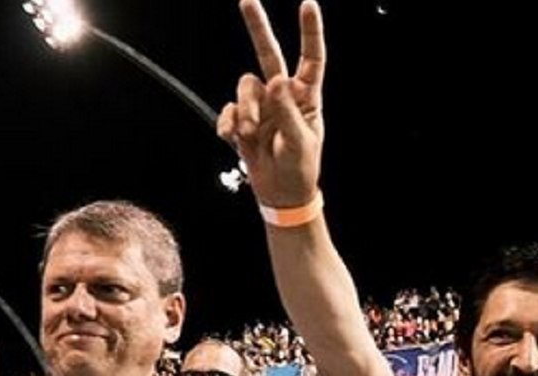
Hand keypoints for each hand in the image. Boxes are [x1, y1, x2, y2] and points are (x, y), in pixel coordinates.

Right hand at [218, 0, 324, 207]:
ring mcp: (260, 107)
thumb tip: (276, 80)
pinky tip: (235, 140)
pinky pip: (227, 110)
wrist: (280, 195)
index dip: (309, 31)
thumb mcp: (300, 141)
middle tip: (246, 0)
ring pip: (244, 88)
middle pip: (268, 54)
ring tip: (249, 135)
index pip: (310, 58)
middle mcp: (282, 95)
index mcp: (306, 96)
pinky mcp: (240, 121)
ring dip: (244, 111)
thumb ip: (287, 110)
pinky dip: (228, 124)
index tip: (307, 4)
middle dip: (257, 27)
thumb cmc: (300, 168)